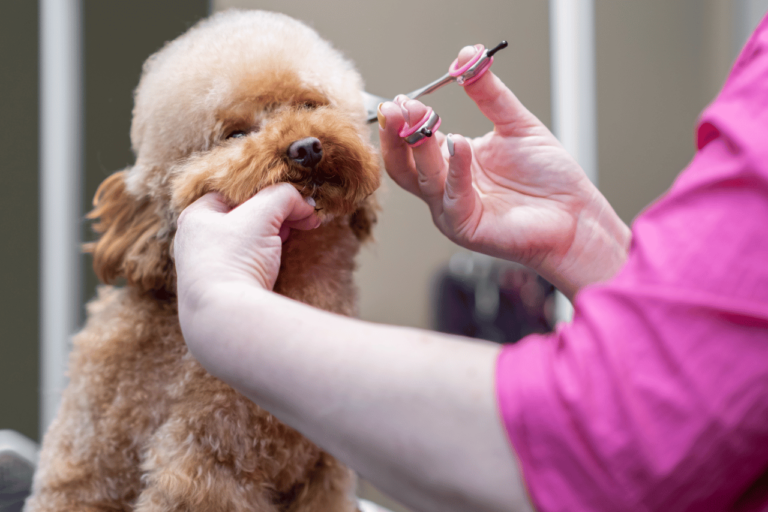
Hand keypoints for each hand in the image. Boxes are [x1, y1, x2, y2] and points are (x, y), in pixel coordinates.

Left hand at [174, 184, 318, 301]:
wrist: (226, 317)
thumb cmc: (235, 259)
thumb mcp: (262, 215)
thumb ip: (284, 197)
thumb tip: (304, 202)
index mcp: (197, 216)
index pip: (236, 191)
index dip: (267, 191)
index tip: (293, 199)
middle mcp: (197, 240)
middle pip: (243, 215)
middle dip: (275, 214)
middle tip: (302, 218)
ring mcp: (208, 266)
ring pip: (246, 239)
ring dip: (273, 235)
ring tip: (296, 233)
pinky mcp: (223, 287)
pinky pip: (247, 261)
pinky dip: (265, 255)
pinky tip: (280, 256)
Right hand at [378, 46, 629, 299]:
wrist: (576, 216)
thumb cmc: (548, 180)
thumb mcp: (515, 125)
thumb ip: (488, 94)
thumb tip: (466, 58)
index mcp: (452, 165)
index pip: (412, 144)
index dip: (403, 122)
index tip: (401, 99)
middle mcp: (446, 189)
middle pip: (404, 166)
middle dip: (397, 136)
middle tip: (398, 109)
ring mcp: (453, 211)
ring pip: (424, 180)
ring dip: (421, 148)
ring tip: (423, 119)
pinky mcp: (467, 228)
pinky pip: (453, 199)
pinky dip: (456, 170)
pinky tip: (461, 144)